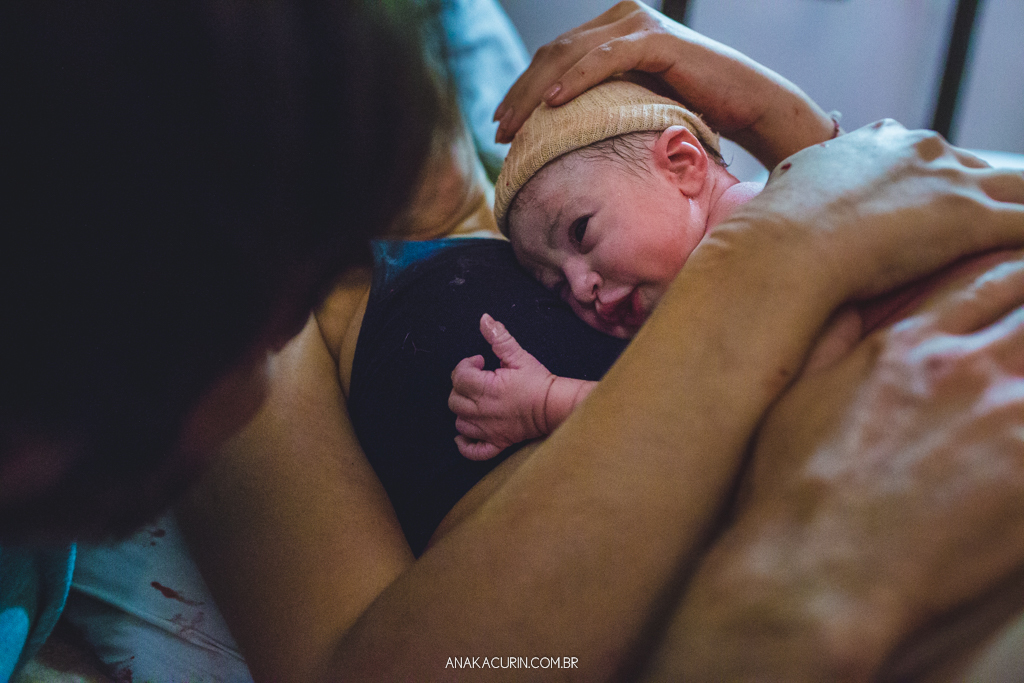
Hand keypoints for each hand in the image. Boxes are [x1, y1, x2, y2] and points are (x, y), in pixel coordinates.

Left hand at [448, 314, 556, 460]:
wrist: (556, 406)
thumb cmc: (539, 382)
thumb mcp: (519, 356)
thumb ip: (499, 337)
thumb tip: (484, 319)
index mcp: (487, 388)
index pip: (459, 377)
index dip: (466, 365)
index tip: (480, 362)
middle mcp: (483, 411)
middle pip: (454, 400)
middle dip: (462, 387)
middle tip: (478, 379)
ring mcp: (488, 430)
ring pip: (460, 423)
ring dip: (463, 411)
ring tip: (476, 400)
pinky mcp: (497, 443)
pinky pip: (473, 451)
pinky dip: (465, 445)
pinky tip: (465, 434)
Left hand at [494, 1, 834, 165]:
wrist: (747, 106)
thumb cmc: (692, 111)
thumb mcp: (633, 103)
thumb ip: (599, 101)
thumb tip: (553, 131)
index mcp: (612, 29)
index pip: (554, 56)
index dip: (522, 89)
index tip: (500, 124)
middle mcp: (622, 17)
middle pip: (554, 53)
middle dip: (520, 93)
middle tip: (499, 129)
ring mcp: (639, 24)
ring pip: (571, 54)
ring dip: (536, 91)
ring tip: (515, 124)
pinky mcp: (657, 40)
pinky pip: (605, 58)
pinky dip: (576, 80)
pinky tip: (552, 104)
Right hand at [655, 256, 1023, 680]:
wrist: (817, 569)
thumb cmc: (793, 494)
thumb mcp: (794, 404)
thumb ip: (827, 348)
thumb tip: (842, 310)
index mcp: (908, 349)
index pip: (986, 284)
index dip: (1016, 275)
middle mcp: (966, 368)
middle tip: (1020, 355)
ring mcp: (1011, 419)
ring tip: (1020, 407)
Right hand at [703, 120, 1023, 314]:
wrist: (778, 250)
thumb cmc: (770, 237)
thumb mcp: (784, 200)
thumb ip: (801, 195)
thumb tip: (778, 213)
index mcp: (876, 144)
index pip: (927, 156)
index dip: (936, 187)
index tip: (931, 216)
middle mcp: (918, 150)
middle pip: (980, 169)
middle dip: (985, 199)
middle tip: (981, 235)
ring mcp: (949, 181)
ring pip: (1019, 190)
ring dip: (1015, 218)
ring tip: (1009, 247)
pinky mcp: (971, 218)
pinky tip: (1021, 269)